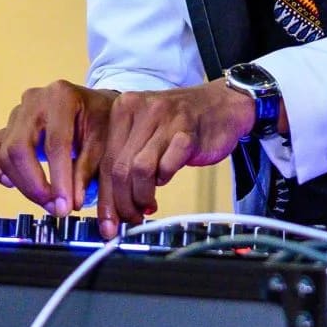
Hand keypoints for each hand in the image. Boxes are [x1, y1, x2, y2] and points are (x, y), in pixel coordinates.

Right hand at [0, 81, 116, 214]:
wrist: (93, 105)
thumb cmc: (100, 119)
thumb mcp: (103, 139)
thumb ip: (87, 170)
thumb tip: (72, 203)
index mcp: (62, 97)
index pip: (55, 143)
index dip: (59, 179)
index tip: (65, 206)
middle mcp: (34, 100)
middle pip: (20, 148)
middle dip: (35, 185)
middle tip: (55, 208)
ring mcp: (16, 112)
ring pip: (5, 152)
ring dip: (21, 184)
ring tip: (45, 201)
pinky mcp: (5, 126)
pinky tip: (11, 182)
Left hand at [96, 79, 254, 238]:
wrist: (222, 104)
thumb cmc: (181, 122)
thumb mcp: (145, 131)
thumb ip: (125, 158)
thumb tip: (110, 203)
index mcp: (124, 107)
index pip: (105, 160)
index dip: (105, 197)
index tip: (107, 222)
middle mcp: (142, 109)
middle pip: (119, 168)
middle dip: (122, 203)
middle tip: (130, 218)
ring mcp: (166, 119)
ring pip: (138, 170)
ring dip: (141, 196)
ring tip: (147, 206)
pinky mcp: (187, 131)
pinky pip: (166, 166)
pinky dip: (164, 180)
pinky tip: (165, 181)